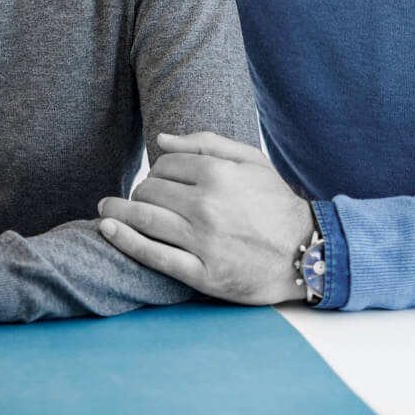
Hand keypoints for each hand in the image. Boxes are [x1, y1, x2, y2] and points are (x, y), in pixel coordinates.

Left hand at [95, 132, 312, 304]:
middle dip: (140, 192)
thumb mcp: (251, 163)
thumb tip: (162, 140)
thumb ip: (206, 145)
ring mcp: (203, 242)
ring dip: (118, 212)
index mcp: (219, 175)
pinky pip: (153, 255)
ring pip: (144, 219)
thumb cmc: (276, 204)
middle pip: (149, 191)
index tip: (160, 181)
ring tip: (106, 210)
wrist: (307, 253)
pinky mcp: (202, 274)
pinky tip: (108, 229)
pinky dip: (125, 240)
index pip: (165, 165)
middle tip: (140, 199)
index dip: (158, 171)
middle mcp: (207, 207)